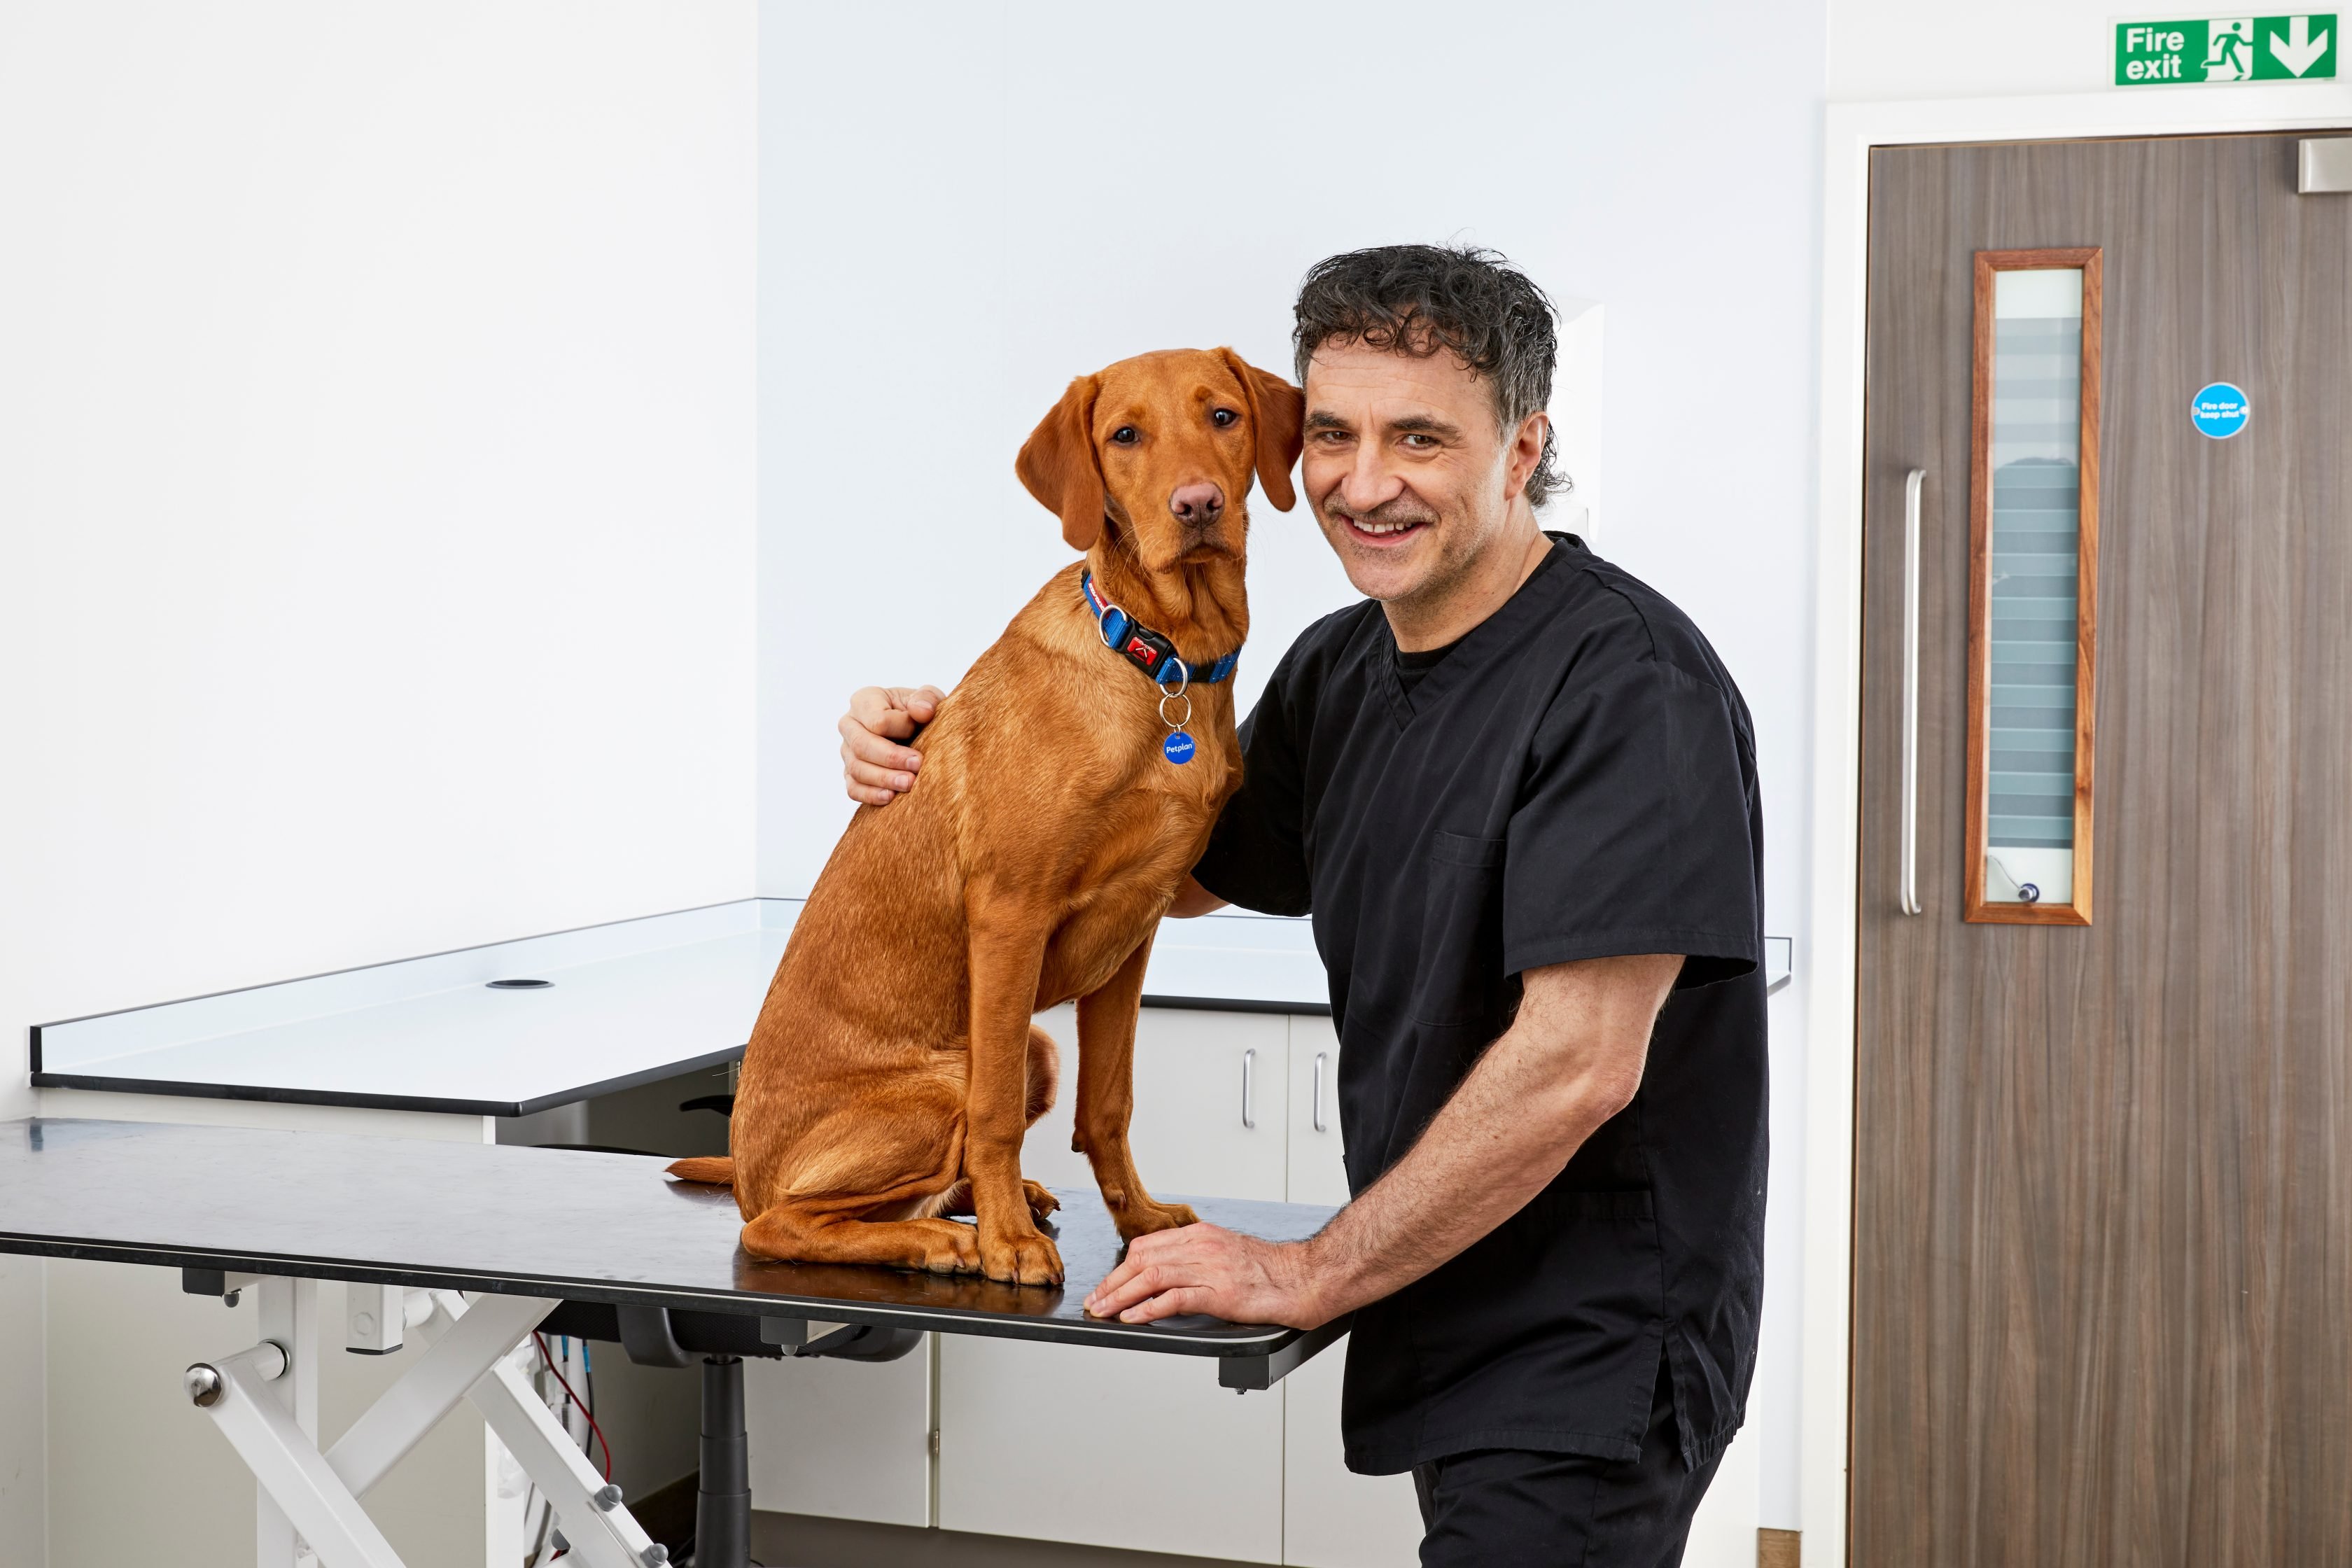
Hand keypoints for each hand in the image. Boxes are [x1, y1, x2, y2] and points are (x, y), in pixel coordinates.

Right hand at [840, 684, 944, 805]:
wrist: (918, 731)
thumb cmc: (921, 712)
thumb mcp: (928, 698)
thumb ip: (926, 698)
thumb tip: (921, 711)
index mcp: (864, 700)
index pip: (876, 720)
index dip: (901, 729)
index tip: (924, 735)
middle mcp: (849, 725)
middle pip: (861, 745)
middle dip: (891, 759)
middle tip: (917, 766)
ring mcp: (847, 751)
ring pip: (856, 769)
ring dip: (884, 779)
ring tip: (910, 784)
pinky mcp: (851, 774)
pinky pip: (853, 788)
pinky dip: (870, 795)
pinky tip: (890, 797)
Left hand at [1082, 1222, 1331, 1328]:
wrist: (1305, 1277)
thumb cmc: (1270, 1271)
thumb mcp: (1226, 1254)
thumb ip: (1196, 1261)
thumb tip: (1164, 1278)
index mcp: (1201, 1235)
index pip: (1147, 1247)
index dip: (1120, 1268)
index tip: (1105, 1286)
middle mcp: (1202, 1246)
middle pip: (1142, 1259)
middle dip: (1112, 1283)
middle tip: (1094, 1302)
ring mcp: (1211, 1268)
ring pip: (1151, 1275)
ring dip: (1120, 1296)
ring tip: (1104, 1311)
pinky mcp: (1221, 1292)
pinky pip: (1174, 1297)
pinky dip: (1147, 1308)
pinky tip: (1133, 1317)